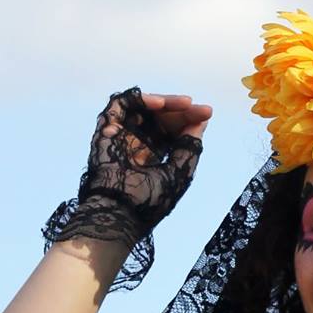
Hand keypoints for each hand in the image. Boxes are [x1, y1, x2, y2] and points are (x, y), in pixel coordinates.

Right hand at [45, 89, 211, 259]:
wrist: (119, 213)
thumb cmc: (149, 201)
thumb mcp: (179, 173)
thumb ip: (190, 148)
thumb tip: (201, 123)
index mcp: (152, 158)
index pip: (172, 132)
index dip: (189, 121)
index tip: (207, 113)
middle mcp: (136, 145)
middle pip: (160, 118)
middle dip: (180, 111)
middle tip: (197, 109)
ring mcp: (121, 136)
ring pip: (143, 108)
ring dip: (165, 102)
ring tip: (184, 103)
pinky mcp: (106, 129)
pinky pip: (120, 105)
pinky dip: (139, 98)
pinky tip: (159, 104)